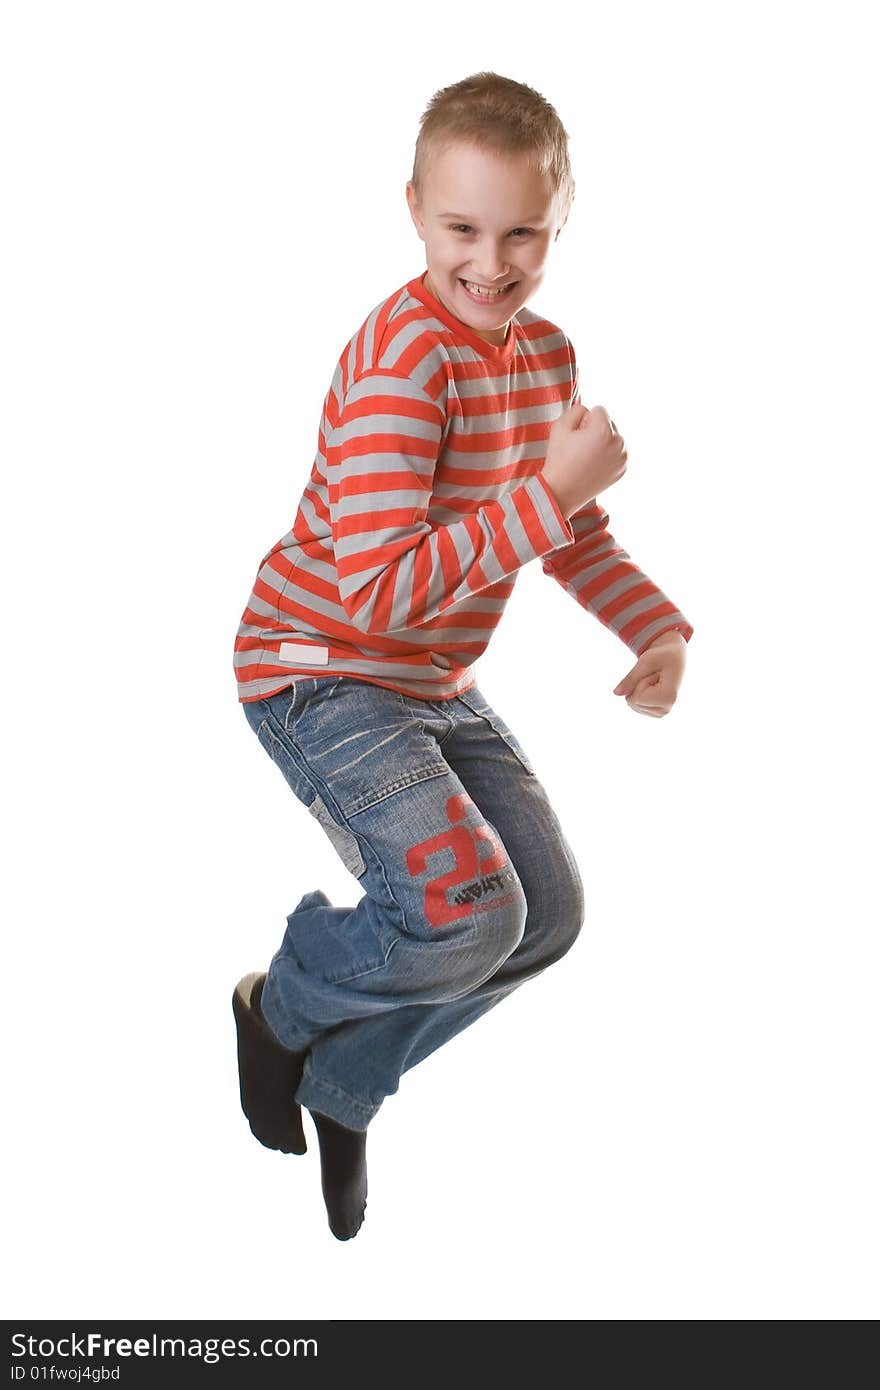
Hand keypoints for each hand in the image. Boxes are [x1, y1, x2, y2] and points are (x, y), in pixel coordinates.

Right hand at [541, 402, 626, 517]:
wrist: (562, 492)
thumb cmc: (559, 459)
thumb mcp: (560, 426)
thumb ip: (577, 409)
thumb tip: (590, 412)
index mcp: (604, 430)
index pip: (599, 410)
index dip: (584, 421)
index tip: (576, 437)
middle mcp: (618, 443)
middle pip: (609, 423)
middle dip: (596, 431)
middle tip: (580, 449)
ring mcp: (622, 458)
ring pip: (613, 438)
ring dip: (603, 442)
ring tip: (586, 458)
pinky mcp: (622, 469)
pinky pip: (616, 453)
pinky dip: (607, 456)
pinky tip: (593, 465)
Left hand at [612, 629, 686, 716]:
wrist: (674, 657)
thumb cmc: (662, 656)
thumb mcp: (646, 661)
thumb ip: (631, 678)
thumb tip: (616, 693)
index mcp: (668, 698)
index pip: (636, 698)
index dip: (639, 682)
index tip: (655, 673)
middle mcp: (666, 710)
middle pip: (632, 702)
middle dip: (638, 685)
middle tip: (654, 676)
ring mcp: (660, 713)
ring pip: (632, 704)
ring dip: (639, 688)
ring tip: (654, 680)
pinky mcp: (655, 712)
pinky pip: (634, 704)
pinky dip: (638, 692)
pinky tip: (652, 686)